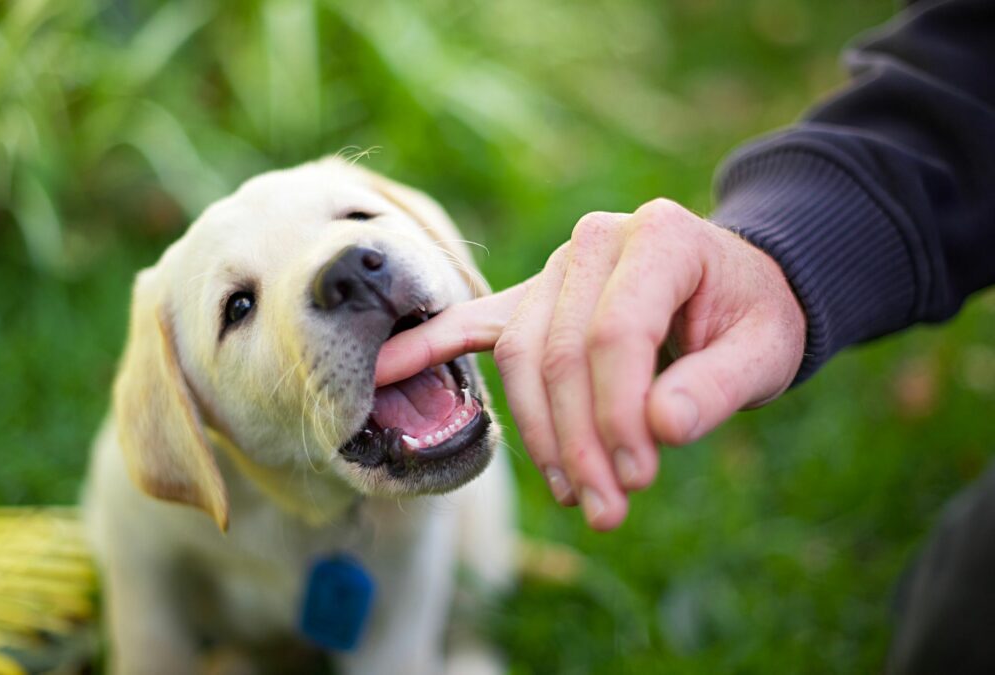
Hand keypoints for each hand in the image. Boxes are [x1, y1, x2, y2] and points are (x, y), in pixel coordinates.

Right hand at [376, 199, 805, 529]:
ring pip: (520, 355)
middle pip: (560, 351)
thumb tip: (661, 429)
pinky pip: (473, 324)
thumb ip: (719, 386)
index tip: (636, 480)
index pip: (616, 332)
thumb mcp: (766, 349)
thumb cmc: (752, 317)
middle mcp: (596, 242)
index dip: (619, 415)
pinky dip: (428, 347)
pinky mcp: (531, 299)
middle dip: (578, 441)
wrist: (733, 286)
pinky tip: (383, 372)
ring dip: (539, 434)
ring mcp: (557, 268)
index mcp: (659, 237)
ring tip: (572, 494)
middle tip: (606, 510)